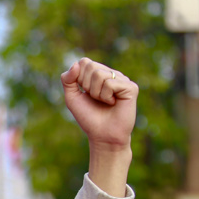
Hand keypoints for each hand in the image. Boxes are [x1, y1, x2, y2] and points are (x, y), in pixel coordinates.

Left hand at [61, 58, 137, 196]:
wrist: (102, 135)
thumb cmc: (89, 117)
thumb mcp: (72, 97)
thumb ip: (68, 80)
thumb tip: (76, 64)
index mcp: (99, 74)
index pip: (84, 62)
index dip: (79, 78)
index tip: (84, 93)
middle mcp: (112, 74)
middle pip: (91, 66)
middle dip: (87, 86)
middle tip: (95, 99)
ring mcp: (122, 80)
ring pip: (100, 74)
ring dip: (96, 93)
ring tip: (104, 102)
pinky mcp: (131, 87)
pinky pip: (110, 84)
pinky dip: (106, 96)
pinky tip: (113, 103)